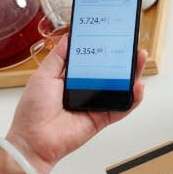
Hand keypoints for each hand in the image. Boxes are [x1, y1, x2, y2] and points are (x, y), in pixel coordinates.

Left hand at [6, 35, 146, 173]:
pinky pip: (122, 108)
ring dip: (133, 74)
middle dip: (123, 58)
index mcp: (71, 78)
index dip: (103, 47)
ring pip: (120, 88)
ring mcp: (96, 104)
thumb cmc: (33, 111)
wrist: (34, 139)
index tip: (112, 34)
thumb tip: (68, 37)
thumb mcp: (43, 75)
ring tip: (139, 60)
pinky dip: (133, 98)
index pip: (92, 59)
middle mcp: (85, 90)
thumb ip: (58, 57)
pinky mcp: (103, 118)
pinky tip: (138, 86)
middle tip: (131, 45)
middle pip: (110, 72)